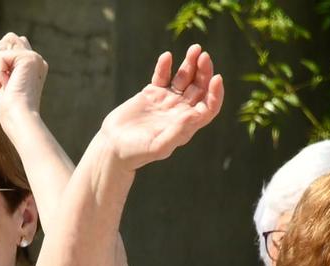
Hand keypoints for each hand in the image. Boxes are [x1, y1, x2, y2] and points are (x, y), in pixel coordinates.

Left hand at [0, 33, 46, 117]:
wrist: (19, 119)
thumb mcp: (5, 82)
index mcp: (32, 65)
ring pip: (3, 43)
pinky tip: (5, 84)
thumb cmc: (9, 109)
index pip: (14, 43)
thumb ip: (5, 63)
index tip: (3, 84)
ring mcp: (34, 58)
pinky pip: (1, 55)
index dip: (0, 59)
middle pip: (8, 38)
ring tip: (0, 84)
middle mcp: (35, 59)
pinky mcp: (29, 59)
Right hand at [98, 45, 224, 169]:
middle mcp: (180, 112)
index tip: (216, 78)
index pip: (209, 107)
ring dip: (190, 64)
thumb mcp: (157, 146)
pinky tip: (167, 56)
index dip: (215, 93)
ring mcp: (166, 101)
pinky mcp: (151, 93)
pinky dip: (165, 66)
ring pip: (184, 79)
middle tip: (203, 56)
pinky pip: (162, 76)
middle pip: (199, 88)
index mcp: (186, 125)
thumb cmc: (136, 153)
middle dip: (204, 72)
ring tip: (195, 48)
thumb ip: (176, 132)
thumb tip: (194, 114)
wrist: (112, 147)